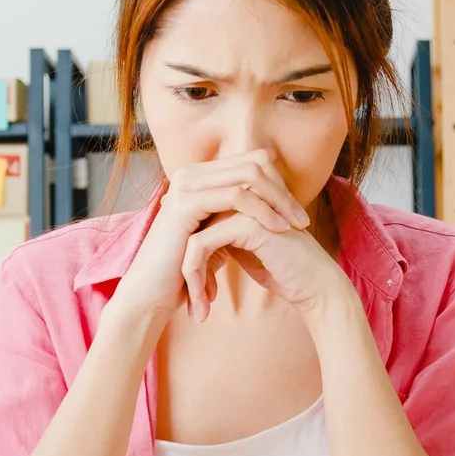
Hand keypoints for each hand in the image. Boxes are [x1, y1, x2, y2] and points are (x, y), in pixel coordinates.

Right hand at [107, 151, 311, 322]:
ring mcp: (186, 184)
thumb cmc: (185, 272)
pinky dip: (262, 210)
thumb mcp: (217, 238)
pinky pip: (235, 196)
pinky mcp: (186, 202)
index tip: (294, 213)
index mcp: (199, 178)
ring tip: (295, 226)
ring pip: (249, 174)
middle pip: (254, 161)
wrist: (153, 294)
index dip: (278, 184)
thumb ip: (237, 217)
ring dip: (278, 200)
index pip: (251, 161)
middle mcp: (191, 174)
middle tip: (302, 220)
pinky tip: (278, 230)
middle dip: (283, 190)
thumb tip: (273, 203)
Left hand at [181, 211, 351, 322]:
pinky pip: (201, 244)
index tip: (192, 292)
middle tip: (194, 304)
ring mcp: (243, 208)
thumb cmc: (283, 272)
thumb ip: (219, 239)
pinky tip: (206, 300)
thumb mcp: (243, 251)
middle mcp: (240, 198)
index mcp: (239, 201)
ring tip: (198, 308)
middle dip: (186, 269)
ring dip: (190, 276)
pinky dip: (196, 275)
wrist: (316, 286)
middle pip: (190, 229)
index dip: (188, 259)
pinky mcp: (246, 224)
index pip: (195, 223)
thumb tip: (185, 244)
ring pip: (191, 237)